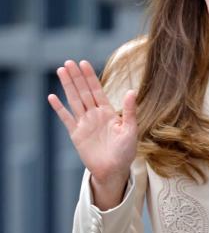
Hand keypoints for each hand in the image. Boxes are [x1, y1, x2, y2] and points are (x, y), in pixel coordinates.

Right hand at [47, 60, 137, 200]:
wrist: (114, 170)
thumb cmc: (125, 151)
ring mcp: (84, 123)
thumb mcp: (130, 130)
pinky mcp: (76, 134)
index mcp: (108, 112)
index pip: (97, 90)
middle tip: (68, 62)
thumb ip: (130, 111)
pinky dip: (59, 108)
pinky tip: (52, 97)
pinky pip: (66, 119)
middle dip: (76, 77)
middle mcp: (95, 115)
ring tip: (61, 71)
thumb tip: (132, 91)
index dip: (90, 77)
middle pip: (83, 92)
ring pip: (74, 101)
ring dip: (67, 86)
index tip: (83, 63)